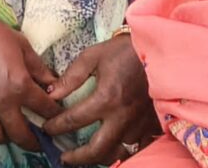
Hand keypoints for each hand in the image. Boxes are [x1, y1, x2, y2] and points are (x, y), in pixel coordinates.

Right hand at [0, 2, 60, 152]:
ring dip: (7, 137)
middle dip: (33, 140)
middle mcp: (1, 101)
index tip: (56, 118)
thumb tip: (53, 85)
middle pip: (21, 135)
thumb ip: (39, 69)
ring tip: (12, 131)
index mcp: (20, 85)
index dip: (54, 115)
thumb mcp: (23, 46)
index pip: (44, 109)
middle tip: (37, 140)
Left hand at [42, 36, 151, 164]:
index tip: (46, 128)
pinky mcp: (152, 125)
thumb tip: (52, 94)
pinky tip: (114, 147)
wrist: (160, 50)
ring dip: (100, 154)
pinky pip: (136, 146)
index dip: (55, 127)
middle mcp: (122, 117)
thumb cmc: (125, 50)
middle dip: (77, 158)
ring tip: (87, 152)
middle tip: (64, 157)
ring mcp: (138, 124)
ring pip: (117, 150)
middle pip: (97, 150)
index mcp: (106, 98)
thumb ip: (71, 76)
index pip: (73, 120)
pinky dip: (124, 149)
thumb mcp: (94, 56)